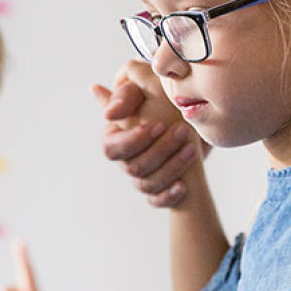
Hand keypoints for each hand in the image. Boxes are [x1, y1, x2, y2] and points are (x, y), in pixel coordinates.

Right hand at [92, 60, 206, 207]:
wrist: (195, 120)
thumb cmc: (165, 102)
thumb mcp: (147, 91)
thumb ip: (125, 92)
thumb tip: (95, 89)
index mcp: (115, 139)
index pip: (112, 148)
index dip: (134, 140)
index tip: (158, 125)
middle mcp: (126, 161)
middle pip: (134, 167)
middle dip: (159, 150)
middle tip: (183, 131)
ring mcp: (142, 177)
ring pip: (147, 184)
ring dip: (171, 167)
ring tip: (192, 149)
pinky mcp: (159, 190)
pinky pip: (157, 201)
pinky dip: (168, 196)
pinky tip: (183, 186)